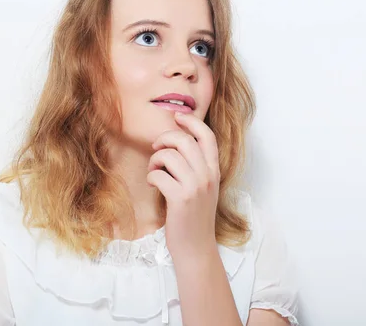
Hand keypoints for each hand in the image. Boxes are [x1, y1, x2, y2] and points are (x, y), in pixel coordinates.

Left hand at [147, 111, 219, 258]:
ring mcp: (195, 187)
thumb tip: (177, 143)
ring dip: (155, 160)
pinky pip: (158, 174)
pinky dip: (151, 176)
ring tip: (154, 170)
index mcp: (214, 171)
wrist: (195, 247)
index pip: (207, 135)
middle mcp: (208, 176)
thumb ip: (196, 167)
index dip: (191, 122)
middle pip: (184, 140)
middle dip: (164, 139)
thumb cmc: (194, 216)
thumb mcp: (203, 188)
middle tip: (156, 148)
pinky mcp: (180, 198)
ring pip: (169, 155)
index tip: (177, 117)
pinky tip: (154, 186)